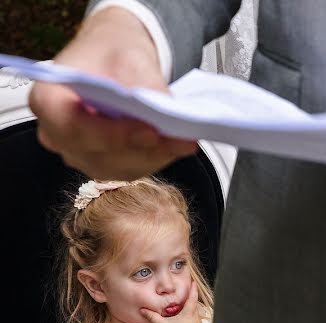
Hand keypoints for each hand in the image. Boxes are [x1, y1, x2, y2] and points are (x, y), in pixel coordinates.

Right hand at [28, 7, 196, 179]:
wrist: (114, 60)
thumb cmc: (111, 54)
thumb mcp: (129, 56)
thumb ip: (144, 84)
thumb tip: (166, 110)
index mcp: (47, 100)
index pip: (73, 128)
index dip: (112, 135)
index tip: (149, 131)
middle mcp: (57, 134)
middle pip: (97, 154)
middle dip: (142, 150)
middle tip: (178, 140)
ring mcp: (79, 153)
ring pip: (118, 167)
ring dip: (154, 157)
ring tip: (183, 141)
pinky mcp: (103, 163)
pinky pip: (130, 169)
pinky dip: (156, 159)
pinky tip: (176, 145)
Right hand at [140, 281, 200, 322]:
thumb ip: (152, 315)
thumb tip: (142, 310)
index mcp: (188, 314)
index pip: (192, 298)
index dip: (193, 290)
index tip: (194, 283)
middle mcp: (195, 320)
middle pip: (195, 307)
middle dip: (191, 302)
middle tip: (186, 297)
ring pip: (196, 316)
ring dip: (191, 312)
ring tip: (184, 310)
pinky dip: (191, 320)